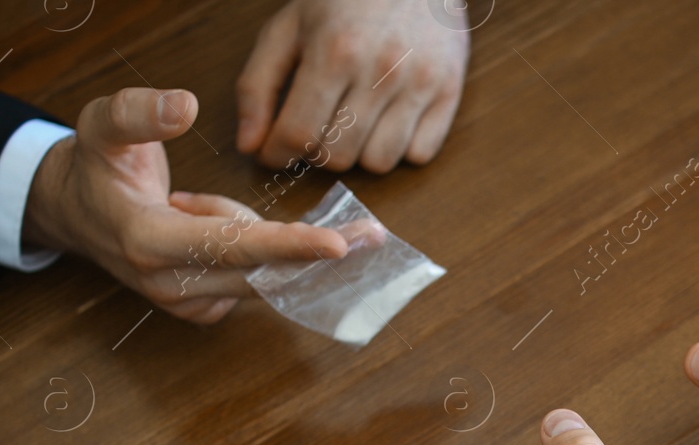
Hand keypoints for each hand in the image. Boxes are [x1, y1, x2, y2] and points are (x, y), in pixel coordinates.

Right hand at [24, 88, 349, 323]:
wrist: (75, 216)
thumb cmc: (94, 168)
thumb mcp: (101, 125)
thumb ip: (139, 113)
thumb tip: (183, 105)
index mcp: (149, 243)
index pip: (233, 247)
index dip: (289, 245)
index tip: (337, 247)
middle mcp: (172, 286)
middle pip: (264, 272)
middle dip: (313, 250)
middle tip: (367, 234)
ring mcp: (189, 305)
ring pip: (262, 273)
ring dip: (261, 238)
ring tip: (188, 199)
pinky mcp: (203, 311)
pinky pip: (252, 279)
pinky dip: (248, 249)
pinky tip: (207, 225)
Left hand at [237, 0, 468, 171]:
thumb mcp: (289, 27)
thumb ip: (259, 85)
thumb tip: (249, 145)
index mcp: (334, 50)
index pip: (297, 134)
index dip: (278, 154)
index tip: (274, 153)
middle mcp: (380, 70)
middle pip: (338, 157)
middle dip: (319, 150)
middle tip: (319, 126)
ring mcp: (420, 83)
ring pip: (379, 163)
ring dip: (361, 152)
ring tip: (356, 122)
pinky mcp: (449, 92)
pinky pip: (419, 155)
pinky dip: (400, 148)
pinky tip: (389, 119)